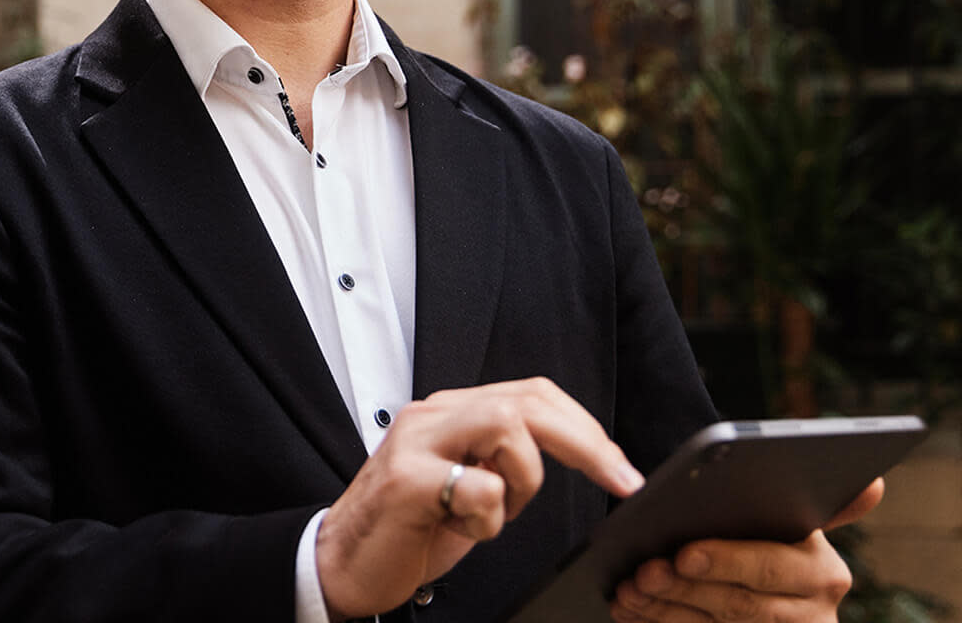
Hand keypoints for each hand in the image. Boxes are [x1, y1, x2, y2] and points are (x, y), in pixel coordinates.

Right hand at [315, 377, 644, 620]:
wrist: (341, 565)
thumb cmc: (409, 530)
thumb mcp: (467, 485)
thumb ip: (504, 458)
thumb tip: (580, 453)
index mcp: (451, 412)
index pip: (532, 395)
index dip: (585, 428)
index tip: (621, 468)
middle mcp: (433, 415)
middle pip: (528, 401)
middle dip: (586, 443)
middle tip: (619, 479)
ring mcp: (416, 443)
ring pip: (507, 427)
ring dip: (523, 482)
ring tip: (494, 515)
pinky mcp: (405, 480)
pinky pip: (479, 486)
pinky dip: (488, 520)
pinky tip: (461, 530)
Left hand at [608, 477, 884, 622]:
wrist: (772, 603)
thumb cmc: (770, 546)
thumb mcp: (796, 527)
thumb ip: (827, 504)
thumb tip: (875, 483)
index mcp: (823, 571)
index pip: (771, 566)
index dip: (727, 561)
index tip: (684, 552)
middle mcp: (811, 613)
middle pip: (738, 603)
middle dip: (683, 587)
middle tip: (642, 570)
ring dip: (664, 609)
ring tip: (628, 588)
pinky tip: (630, 611)